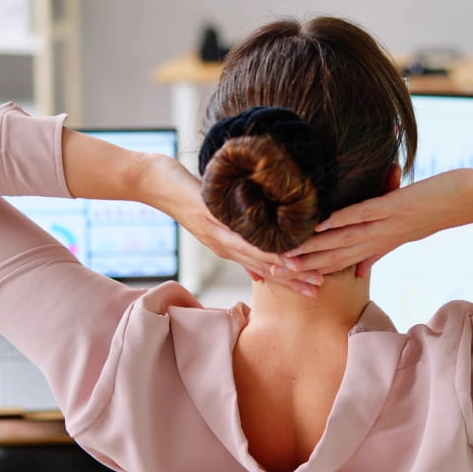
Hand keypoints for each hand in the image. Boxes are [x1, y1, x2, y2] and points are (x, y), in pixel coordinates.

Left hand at [148, 156, 323, 295]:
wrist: (154, 184)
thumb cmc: (187, 195)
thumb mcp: (217, 217)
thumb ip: (240, 240)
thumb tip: (260, 263)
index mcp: (227, 247)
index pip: (264, 268)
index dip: (289, 279)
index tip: (314, 287)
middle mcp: (223, 247)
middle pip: (264, 268)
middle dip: (293, 279)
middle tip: (318, 288)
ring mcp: (216, 235)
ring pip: (255, 256)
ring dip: (282, 268)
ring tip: (306, 273)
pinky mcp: (209, 220)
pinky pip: (239, 238)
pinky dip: (260, 248)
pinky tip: (277, 252)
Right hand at [284, 170, 472, 276]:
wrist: (471, 201)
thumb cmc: (438, 210)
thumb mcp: (404, 234)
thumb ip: (379, 250)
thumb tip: (360, 269)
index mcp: (382, 244)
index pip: (342, 262)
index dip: (315, 269)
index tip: (287, 276)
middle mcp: (382, 239)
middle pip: (338, 255)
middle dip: (307, 263)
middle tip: (276, 269)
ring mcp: (388, 224)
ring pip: (345, 239)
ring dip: (316, 245)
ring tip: (289, 250)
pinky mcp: (396, 207)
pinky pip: (364, 214)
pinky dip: (342, 219)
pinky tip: (321, 222)